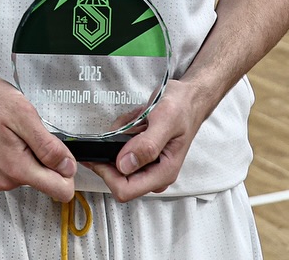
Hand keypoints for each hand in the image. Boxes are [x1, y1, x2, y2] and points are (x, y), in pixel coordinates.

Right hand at [0, 67, 76, 200]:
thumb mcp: (21, 113)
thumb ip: (47, 145)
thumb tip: (68, 166)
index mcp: (17, 168)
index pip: (60, 190)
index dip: (68, 170)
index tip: (62, 151)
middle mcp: (5, 180)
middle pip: (45, 180)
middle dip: (44, 156)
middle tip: (29, 130)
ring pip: (28, 172)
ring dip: (27, 151)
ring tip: (10, 128)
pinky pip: (12, 168)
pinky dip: (13, 151)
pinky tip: (0, 133)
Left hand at [88, 78, 205, 200]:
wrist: (188, 99)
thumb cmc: (183, 108)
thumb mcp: (166, 121)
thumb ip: (146, 145)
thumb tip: (125, 165)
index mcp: (163, 172)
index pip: (126, 190)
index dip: (108, 174)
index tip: (100, 154)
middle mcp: (155, 173)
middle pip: (117, 177)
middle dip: (114, 149)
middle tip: (126, 128)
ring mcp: (148, 165)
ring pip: (115, 159)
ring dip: (118, 137)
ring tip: (134, 121)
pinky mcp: (142, 155)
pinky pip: (118, 147)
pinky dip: (121, 132)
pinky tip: (134, 121)